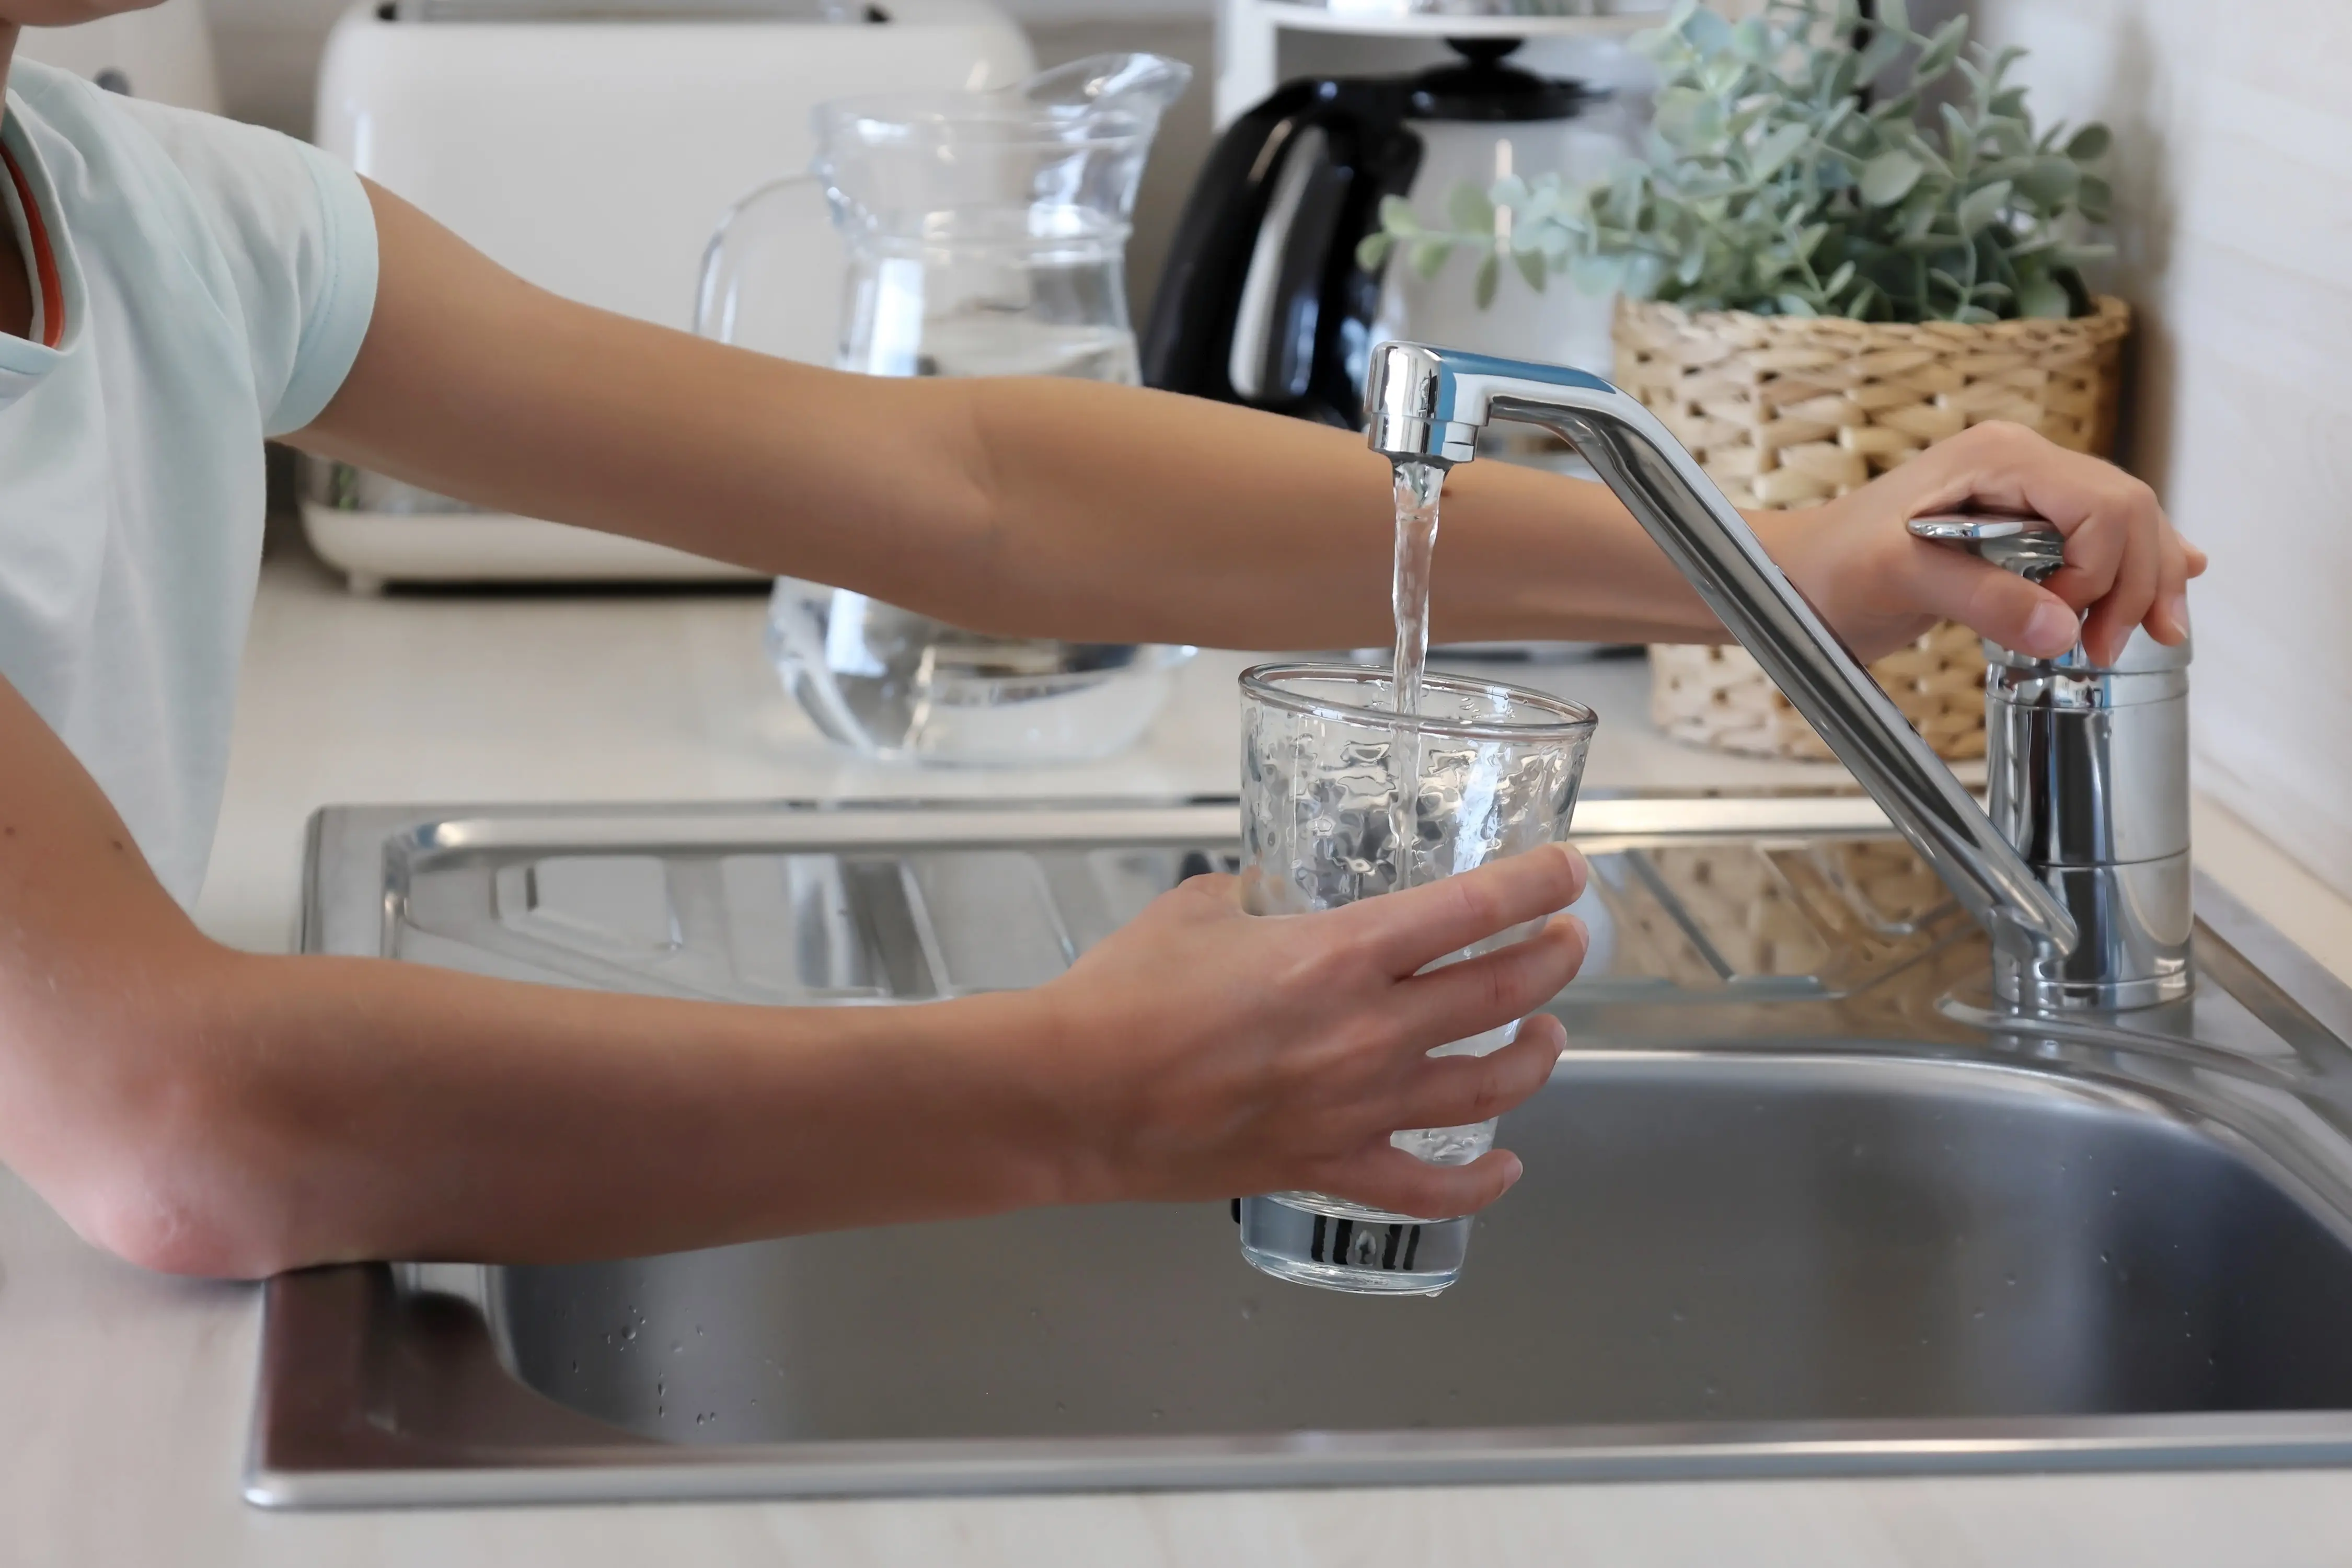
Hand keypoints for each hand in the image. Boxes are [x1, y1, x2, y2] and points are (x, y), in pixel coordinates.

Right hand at [1021, 843, 1589, 1219]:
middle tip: (1567, 940)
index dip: (1537, 883)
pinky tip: (1507, 1165)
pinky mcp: (1327, 1167)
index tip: (1567, 869)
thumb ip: (1256, 897)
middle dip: (1552, 959)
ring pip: (1490, 1086)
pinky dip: (1481, 1183)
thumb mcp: (1198, 908)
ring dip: (1535, 1056)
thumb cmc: (1122, 994)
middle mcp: (1368, 1031)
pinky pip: (1429, 1189)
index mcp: (1340, 953)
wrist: (1072, 1095)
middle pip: (1502, 992)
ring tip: (1547, 1033)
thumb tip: (1273, 897)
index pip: (1474, 908)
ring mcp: (1355, 1108)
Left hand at [1757, 421, 2207, 667]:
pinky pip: (2098, 535)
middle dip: (2137, 582)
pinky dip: (2134, 563)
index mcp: (2000, 458)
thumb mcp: (1897, 579)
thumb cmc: (1828, 570)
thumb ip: (1980, 596)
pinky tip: (2175, 576)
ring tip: (2146, 637)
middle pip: (2126, 511)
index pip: (2101, 505)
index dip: (2104, 573)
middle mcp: (2021, 463)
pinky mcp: (2020, 525)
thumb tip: (2063, 626)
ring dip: (2143, 580)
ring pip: (2123, 524)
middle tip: (2109, 650)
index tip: (2070, 631)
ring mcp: (2024, 491)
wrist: (1792, 576)